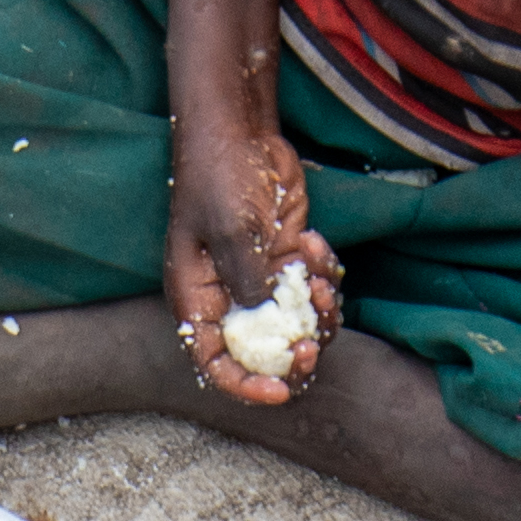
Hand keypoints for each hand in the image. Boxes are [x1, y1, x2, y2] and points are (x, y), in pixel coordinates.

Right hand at [162, 122, 335, 405]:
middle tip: (310, 343)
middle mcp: (228, 299)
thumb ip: (249, 281)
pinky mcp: (287, 263)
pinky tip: (315, 244)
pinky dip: (323, 279)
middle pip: (263, 355)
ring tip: (317, 278)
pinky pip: (314, 293)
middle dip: (293, 355)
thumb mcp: (231, 230)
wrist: (238, 131)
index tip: (279, 389)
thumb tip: (269, 323)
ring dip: (316, 314)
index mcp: (197, 300)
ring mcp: (261, 282)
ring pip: (297, 326)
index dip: (245, 385)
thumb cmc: (219, 176)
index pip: (214, 363)